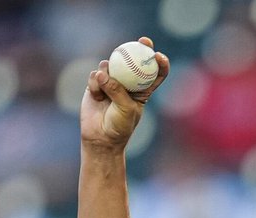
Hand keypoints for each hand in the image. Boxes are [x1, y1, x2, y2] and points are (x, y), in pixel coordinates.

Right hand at [80, 36, 169, 151]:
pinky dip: (95, 83)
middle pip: (135, 60)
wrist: (100, 137)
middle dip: (140, 47)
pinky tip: (96, 95)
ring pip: (111, 65)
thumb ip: (117, 90)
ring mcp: (111, 82)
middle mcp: (128, 83)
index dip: (160, 63)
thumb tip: (103, 72)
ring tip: (105, 82)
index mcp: (143, 90)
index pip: (156, 74)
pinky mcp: (96, 84)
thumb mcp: (125, 109)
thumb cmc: (119, 126)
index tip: (158, 55)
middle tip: (143, 41)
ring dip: (108, 69)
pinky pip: (95, 75)